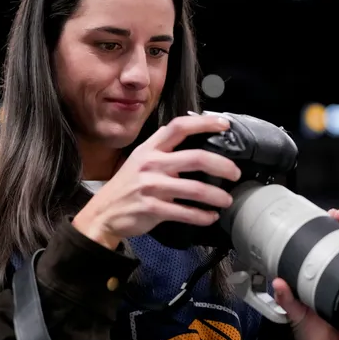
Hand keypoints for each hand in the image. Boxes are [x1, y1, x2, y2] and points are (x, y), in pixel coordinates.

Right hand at [72, 114, 241, 249]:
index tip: (224, 124)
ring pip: (195, 189)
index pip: (179, 127)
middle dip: (222, 165)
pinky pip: (185, 212)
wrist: (103, 213)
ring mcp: (151, 186)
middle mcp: (151, 164)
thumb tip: (192, 141)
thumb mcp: (140, 160)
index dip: (204, 123)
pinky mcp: (152, 208)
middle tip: (235, 173)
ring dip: (217, 196)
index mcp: (150, 149)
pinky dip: (202, 216)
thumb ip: (163, 150)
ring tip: (227, 200)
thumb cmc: (126, 186)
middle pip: (196, 158)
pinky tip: (210, 217)